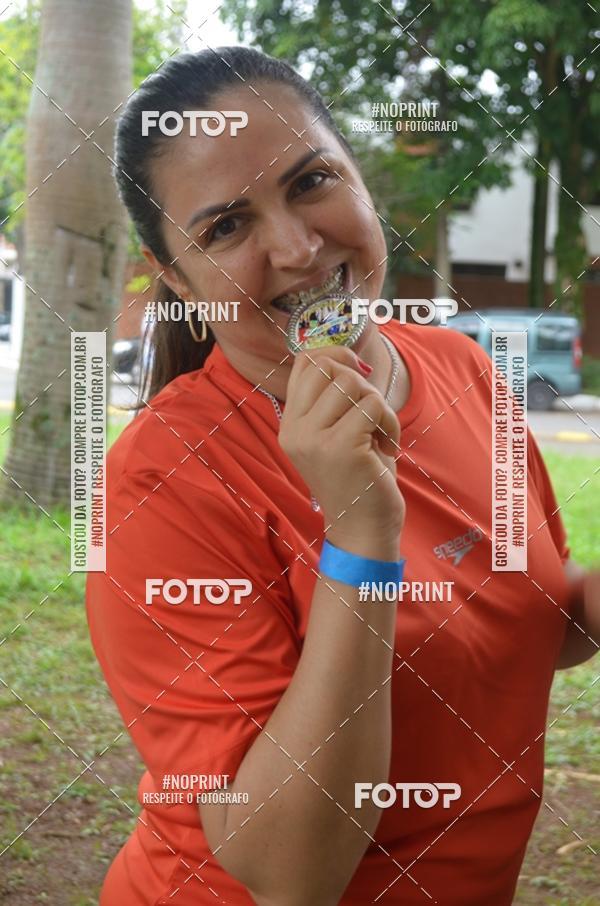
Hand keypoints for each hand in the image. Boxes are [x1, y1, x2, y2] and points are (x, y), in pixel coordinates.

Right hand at [279, 346, 404, 541]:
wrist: (363, 529)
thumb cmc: (358, 477)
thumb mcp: (335, 433)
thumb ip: (332, 397)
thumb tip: (347, 356)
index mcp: (290, 424)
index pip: (305, 362)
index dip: (336, 355)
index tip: (359, 374)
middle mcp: (294, 430)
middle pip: (329, 367)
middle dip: (361, 383)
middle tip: (370, 416)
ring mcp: (313, 439)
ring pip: (352, 383)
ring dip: (378, 406)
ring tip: (379, 435)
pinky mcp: (340, 446)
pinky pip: (373, 405)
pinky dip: (390, 423)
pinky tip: (387, 448)